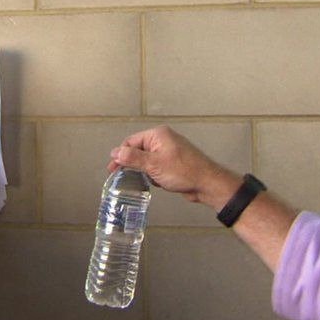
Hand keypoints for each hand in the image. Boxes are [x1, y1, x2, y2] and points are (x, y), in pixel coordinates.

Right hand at [109, 125, 240, 208]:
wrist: (207, 184)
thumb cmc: (183, 172)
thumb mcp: (153, 165)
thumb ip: (133, 158)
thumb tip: (115, 152)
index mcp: (157, 135)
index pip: (131, 142)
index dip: (120, 155)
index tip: (112, 169)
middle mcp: (163, 140)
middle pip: (138, 150)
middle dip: (133, 165)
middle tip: (123, 177)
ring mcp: (169, 151)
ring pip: (147, 161)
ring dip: (145, 171)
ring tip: (150, 180)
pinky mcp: (173, 162)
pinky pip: (156, 167)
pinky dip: (154, 175)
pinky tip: (159, 182)